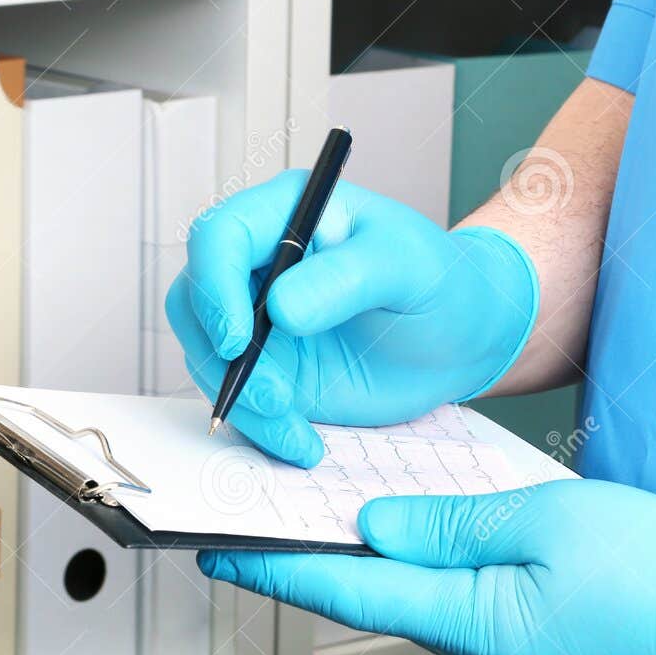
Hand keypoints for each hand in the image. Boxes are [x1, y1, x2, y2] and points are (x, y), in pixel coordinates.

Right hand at [166, 172, 536, 465]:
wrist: (462, 338)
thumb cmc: (442, 282)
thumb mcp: (409, 266)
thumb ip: (349, 276)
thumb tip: (282, 307)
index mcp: (288, 213)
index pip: (219, 236)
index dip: (214, 285)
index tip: (240, 338)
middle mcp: (260, 263)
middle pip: (193, 299)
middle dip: (222, 357)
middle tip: (274, 397)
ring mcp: (257, 318)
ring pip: (206, 356)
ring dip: (241, 400)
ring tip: (297, 425)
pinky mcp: (266, 367)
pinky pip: (236, 398)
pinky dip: (260, 427)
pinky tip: (303, 441)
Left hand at [198, 479, 655, 654]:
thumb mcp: (545, 519)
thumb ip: (450, 523)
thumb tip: (376, 526)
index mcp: (474, 621)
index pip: (346, 596)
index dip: (274, 570)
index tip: (218, 551)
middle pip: (387, 600)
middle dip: (339, 556)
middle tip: (297, 507)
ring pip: (437, 604)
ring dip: (404, 563)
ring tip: (385, 508)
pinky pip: (480, 612)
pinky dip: (456, 576)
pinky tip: (465, 541)